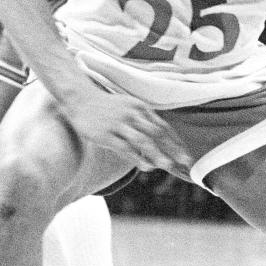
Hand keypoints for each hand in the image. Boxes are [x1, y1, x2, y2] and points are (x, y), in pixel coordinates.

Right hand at [66, 90, 191, 172]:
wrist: (80, 99)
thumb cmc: (107, 107)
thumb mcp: (128, 108)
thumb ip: (143, 121)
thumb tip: (159, 139)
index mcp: (140, 108)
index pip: (163, 126)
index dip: (175, 141)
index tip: (185, 154)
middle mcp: (132, 114)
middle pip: (157, 133)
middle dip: (172, 148)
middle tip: (184, 162)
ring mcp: (119, 124)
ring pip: (143, 140)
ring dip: (157, 154)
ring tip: (168, 165)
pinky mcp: (105, 134)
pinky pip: (125, 147)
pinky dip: (137, 157)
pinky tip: (146, 166)